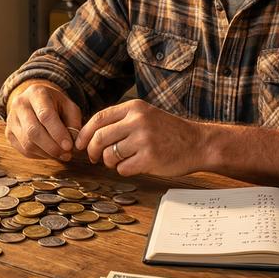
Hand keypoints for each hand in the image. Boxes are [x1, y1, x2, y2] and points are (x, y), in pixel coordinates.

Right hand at [5, 80, 82, 161]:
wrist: (34, 101)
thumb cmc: (54, 104)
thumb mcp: (68, 106)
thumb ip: (74, 121)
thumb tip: (74, 142)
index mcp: (36, 93)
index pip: (45, 115)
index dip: (58, 133)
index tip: (69, 146)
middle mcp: (20, 104)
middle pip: (33, 131)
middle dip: (52, 147)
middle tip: (67, 154)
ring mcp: (11, 119)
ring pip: (27, 144)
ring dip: (47, 153)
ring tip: (61, 154)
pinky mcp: (8, 133)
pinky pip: (23, 150)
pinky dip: (39, 155)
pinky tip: (49, 152)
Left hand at [76, 99, 208, 176]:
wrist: (198, 143)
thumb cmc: (169, 132)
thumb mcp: (146, 115)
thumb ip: (122, 121)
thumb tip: (91, 134)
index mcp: (135, 107)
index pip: (99, 118)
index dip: (85, 133)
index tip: (80, 144)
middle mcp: (138, 120)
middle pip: (99, 137)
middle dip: (92, 151)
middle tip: (94, 158)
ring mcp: (144, 139)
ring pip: (110, 155)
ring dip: (111, 162)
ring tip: (121, 161)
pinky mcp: (150, 158)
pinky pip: (123, 168)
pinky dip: (124, 170)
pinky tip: (136, 165)